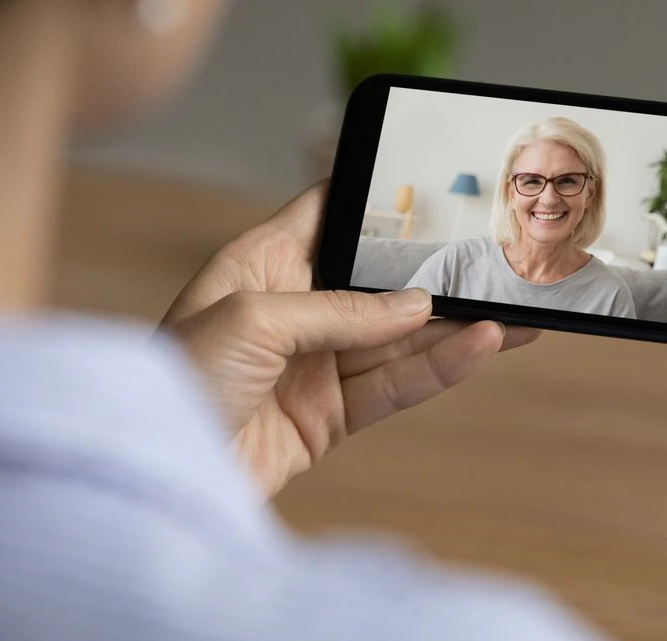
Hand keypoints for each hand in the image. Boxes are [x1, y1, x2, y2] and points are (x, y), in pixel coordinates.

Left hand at [159, 182, 538, 496]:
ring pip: (400, 339)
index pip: (329, 213)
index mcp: (261, 264)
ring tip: (513, 310)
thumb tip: (414, 306)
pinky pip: (395, 386)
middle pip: (380, 282)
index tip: (432, 186)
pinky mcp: (330, 416)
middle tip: (494, 261)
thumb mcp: (251, 322)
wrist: (153, 479)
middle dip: (436, 273)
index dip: (377, 197)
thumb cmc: (174, 382)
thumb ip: (340, 310)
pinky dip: (440, 369)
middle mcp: (293, 309)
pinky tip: (481, 346)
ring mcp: (314, 365)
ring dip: (455, 327)